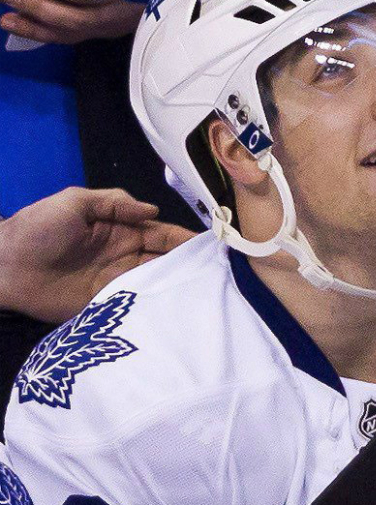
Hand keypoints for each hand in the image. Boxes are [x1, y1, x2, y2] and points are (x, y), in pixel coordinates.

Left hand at [0, 188, 195, 321]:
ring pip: (156, 283)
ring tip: (205, 291)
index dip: (187, 238)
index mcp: (122, 230)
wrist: (2, 266)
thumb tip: (153, 212)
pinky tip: (174, 310)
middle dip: (190, 264)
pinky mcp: (103, 306)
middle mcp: (125, 257)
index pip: (163, 234)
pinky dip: (154, 307)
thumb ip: (115, 203)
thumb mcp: (75, 202)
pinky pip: (134, 306)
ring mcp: (115, 283)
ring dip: (177, 286)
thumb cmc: (36, 228)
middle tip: (218, 270)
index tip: (213, 245)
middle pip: (166, 260)